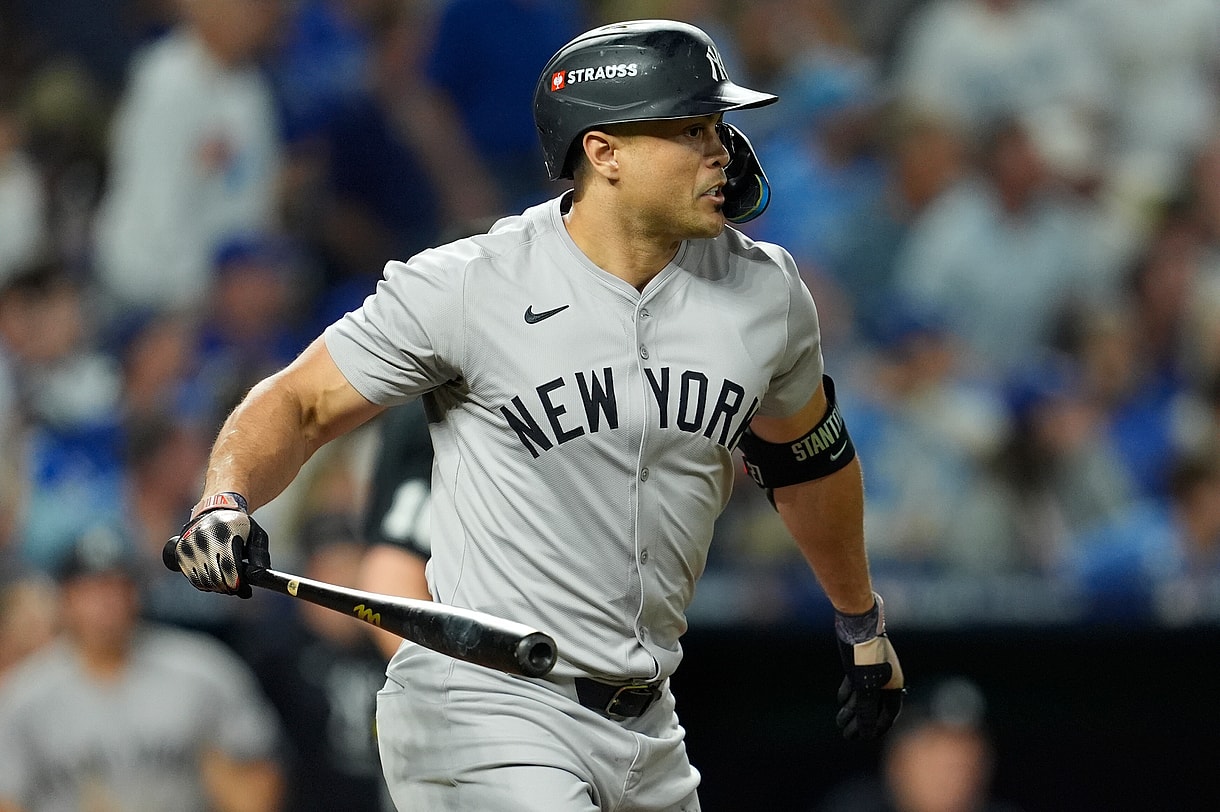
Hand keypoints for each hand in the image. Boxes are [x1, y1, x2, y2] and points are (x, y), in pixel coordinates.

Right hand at [167, 493, 268, 598]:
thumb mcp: (256, 535)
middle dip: (229, 588)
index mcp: (224, 534)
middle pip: (216, 578)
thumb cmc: (240, 525)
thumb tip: (259, 576)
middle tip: (238, 588)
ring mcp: (189, 547)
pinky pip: (193, 579)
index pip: (229, 568)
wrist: (214, 510)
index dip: (238, 584)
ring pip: (204, 581)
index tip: (246, 591)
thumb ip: (260, 555)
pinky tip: (215, 580)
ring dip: (217, 588)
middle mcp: (203, 541)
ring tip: (227, 583)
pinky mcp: (180, 553)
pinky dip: (205, 585)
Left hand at [834, 594, 904, 740]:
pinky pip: (855, 683)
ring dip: (852, 710)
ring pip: (862, 695)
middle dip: (861, 722)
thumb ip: (866, 711)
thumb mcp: (865, 686)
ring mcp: (871, 670)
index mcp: (894, 684)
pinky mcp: (858, 663)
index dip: (879, 726)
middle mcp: (885, 678)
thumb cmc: (865, 655)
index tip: (867, 738)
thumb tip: (867, 734)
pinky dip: (848, 693)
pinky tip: (841, 701)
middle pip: (874, 706)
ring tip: (839, 723)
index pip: (889, 712)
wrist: (857, 623)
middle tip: (847, 735)